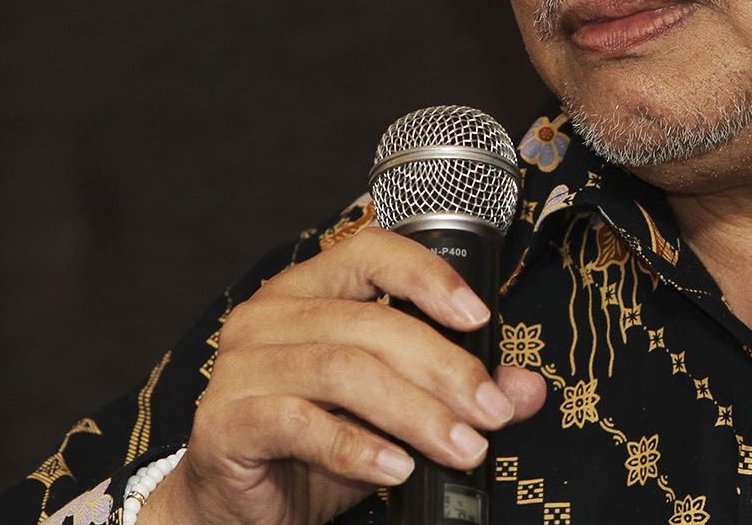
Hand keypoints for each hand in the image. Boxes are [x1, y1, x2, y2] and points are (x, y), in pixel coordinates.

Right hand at [140, 226, 546, 524]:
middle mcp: (268, 315)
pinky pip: (300, 423)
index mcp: (308, 291)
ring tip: (462, 448)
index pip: (370, 252)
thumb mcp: (395, 414)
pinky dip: (358, 448)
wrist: (240, 510)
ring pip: (343, 370)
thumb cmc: (313, 446)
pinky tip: (398, 469)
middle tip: (491, 413)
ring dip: (415, 413)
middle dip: (444, 370)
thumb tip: (526, 389)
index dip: (428, 276)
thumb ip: (456, 392)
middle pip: (370, 323)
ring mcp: (241, 366)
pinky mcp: (225, 421)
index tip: (480, 317)